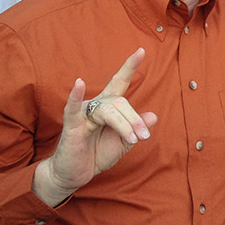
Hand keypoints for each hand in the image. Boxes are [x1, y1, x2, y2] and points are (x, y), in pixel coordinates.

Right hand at [31, 49, 157, 206]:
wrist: (74, 174)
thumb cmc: (96, 155)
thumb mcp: (122, 142)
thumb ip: (136, 128)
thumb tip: (154, 116)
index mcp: (108, 107)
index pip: (119, 82)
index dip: (129, 67)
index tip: (141, 50)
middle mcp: (95, 106)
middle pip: (120, 103)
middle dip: (135, 119)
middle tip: (143, 137)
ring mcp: (82, 115)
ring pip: (109, 110)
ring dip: (125, 125)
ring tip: (135, 139)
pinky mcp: (71, 126)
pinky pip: (72, 109)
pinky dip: (75, 96)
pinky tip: (78, 83)